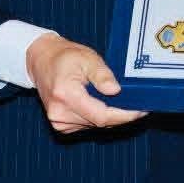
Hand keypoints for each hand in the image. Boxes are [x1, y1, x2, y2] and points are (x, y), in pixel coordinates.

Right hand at [26, 34, 145, 134]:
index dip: (124, 115)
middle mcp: (60, 113)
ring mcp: (58, 121)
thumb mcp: (87, 58)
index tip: (141, 111)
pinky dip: (98, 116)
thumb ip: (102, 75)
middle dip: (121, 115)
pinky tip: (103, 104)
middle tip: (139, 104)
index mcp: (66, 95)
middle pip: (99, 122)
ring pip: (94, 125)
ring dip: (110, 116)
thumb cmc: (65, 57)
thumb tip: (116, 91)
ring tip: (122, 102)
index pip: (101, 115)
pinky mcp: (60, 125)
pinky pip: (87, 124)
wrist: (42, 61)